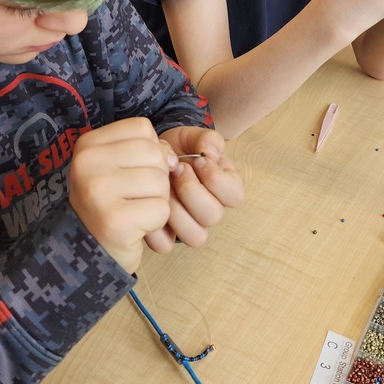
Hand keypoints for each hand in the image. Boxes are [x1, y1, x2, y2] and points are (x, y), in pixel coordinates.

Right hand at [69, 118, 174, 274]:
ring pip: (161, 182)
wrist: (87, 251)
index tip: (131, 172)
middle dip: (156, 177)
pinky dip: (156, 221)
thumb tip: (173, 160)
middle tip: (134, 196)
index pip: (142, 128)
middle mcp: (87, 163)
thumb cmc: (109, 203)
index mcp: (87, 144)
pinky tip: (136, 226)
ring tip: (134, 211)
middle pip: (155, 154)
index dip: (150, 150)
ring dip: (157, 200)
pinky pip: (161, 209)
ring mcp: (98, 191)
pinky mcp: (115, 220)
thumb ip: (145, 150)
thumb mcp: (117, 166)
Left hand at [144, 126, 244, 252]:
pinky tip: (148, 202)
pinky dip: (155, 228)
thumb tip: (210, 153)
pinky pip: (166, 245)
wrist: (150, 159)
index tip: (198, 160)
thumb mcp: (192, 138)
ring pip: (195, 236)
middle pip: (213, 216)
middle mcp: (211, 211)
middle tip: (177, 170)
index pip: (235, 196)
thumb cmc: (177, 150)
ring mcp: (191, 226)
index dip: (216, 179)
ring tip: (163, 187)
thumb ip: (206, 139)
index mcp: (225, 189)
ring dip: (175, 209)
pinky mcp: (167, 237)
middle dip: (191, 190)